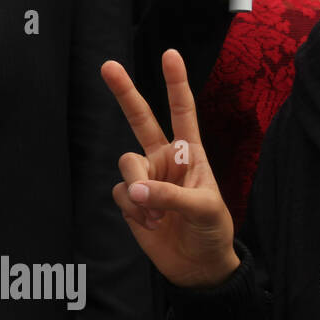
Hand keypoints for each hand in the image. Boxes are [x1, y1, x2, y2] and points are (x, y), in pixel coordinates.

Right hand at [101, 50, 238, 289]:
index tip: (170, 55)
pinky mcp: (129, 199)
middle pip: (140, 119)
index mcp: (192, 153)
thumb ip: (170, 197)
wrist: (197, 265)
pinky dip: (133, 209)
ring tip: (160, 214)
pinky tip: (150, 222)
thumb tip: (135, 190)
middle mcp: (165, 159)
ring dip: (140, 190)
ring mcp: (145, 177)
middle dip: (125, 92)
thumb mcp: (204, 210)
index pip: (183, 112)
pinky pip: (119, 192)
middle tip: (107, 65)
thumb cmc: (211, 230)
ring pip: (126, 163)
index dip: (176, 84)